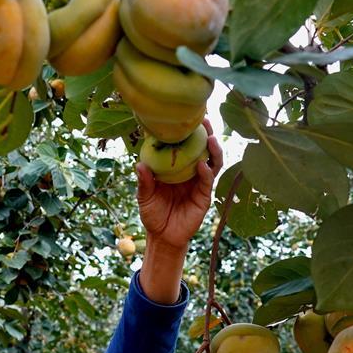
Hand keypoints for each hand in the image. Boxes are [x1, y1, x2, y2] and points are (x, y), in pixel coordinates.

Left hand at [136, 119, 223, 250]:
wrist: (162, 236)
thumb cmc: (152, 213)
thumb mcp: (144, 197)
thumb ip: (144, 182)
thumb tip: (139, 165)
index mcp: (176, 167)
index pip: (183, 145)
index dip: (187, 131)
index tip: (185, 116)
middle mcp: (190, 171)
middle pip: (202, 149)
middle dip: (205, 134)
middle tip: (204, 120)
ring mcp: (199, 183)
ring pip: (211, 162)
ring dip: (212, 150)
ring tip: (209, 138)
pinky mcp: (204, 196)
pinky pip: (207, 181)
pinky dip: (206, 172)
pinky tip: (202, 165)